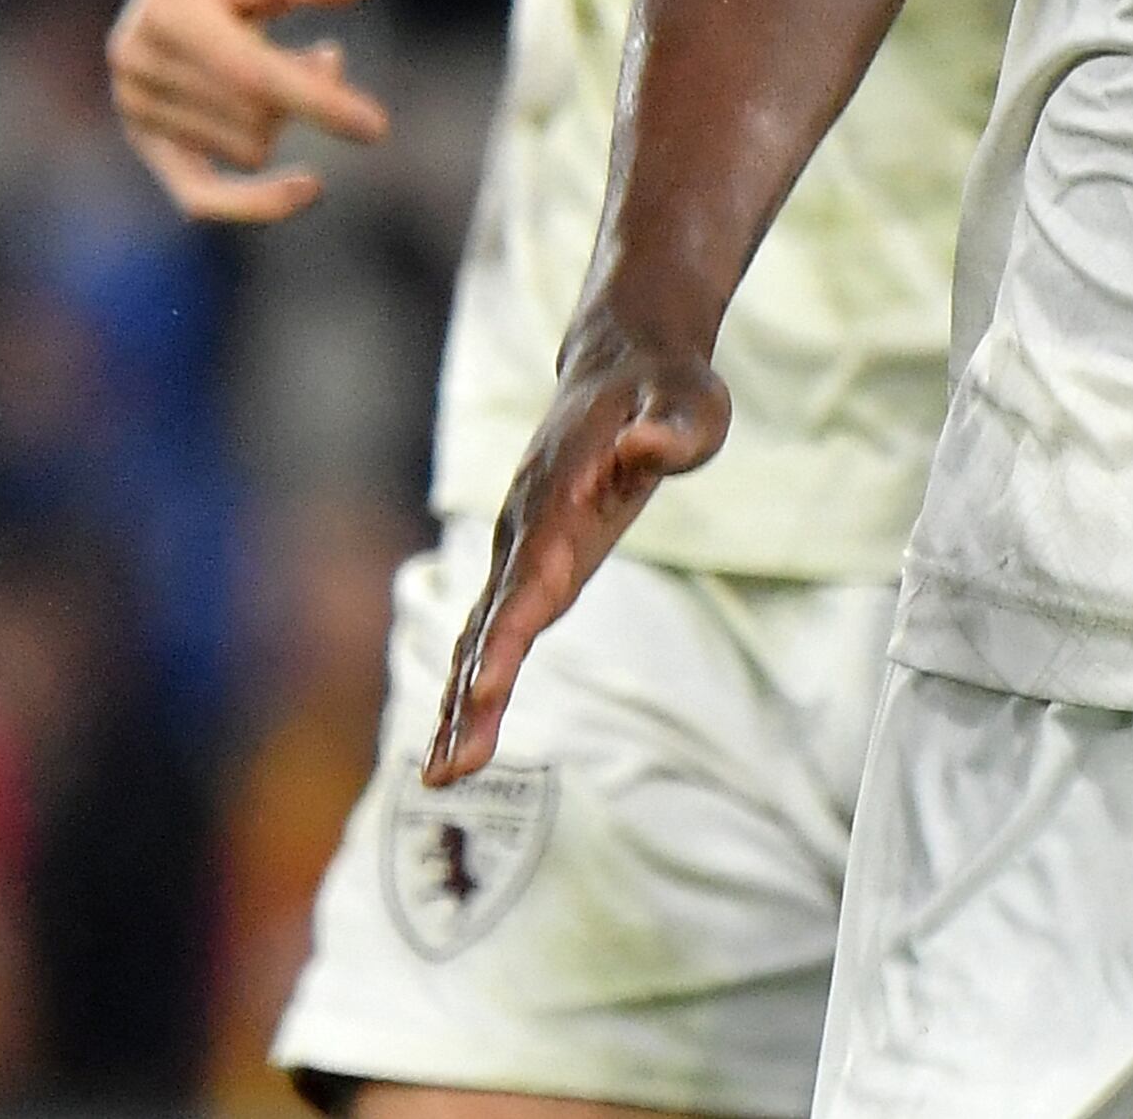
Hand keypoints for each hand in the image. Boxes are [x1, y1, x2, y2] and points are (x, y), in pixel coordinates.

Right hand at [107, 0, 393, 223]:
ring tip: (278, 69)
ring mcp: (136, 105)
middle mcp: (139, 62)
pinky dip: (252, 202)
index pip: (252, 77)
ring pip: (248, 151)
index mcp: (170, 14)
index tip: (375, 127)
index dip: (317, 101)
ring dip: (283, 119)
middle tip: (318, 53)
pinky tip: (308, 189)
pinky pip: (199, 196)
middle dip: (306, 92)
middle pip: (257, 119)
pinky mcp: (146, 139)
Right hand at [427, 309, 730, 784]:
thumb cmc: (665, 387)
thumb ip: (673, 430)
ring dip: (460, 702)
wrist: (623, 359)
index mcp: (560, 503)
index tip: (483, 694)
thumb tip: (650, 447)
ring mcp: (521, 545)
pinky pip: (492, 626)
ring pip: (481, 633)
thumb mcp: (692, 401)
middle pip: (492, 626)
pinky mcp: (528, 556)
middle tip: (446, 772)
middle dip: (469, 698)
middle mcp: (526, 530)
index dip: (506, 640)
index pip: (528, 582)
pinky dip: (472, 676)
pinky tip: (458, 729)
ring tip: (440, 774)